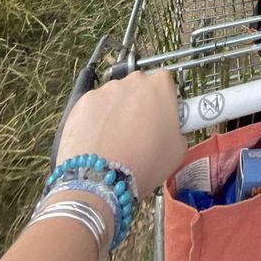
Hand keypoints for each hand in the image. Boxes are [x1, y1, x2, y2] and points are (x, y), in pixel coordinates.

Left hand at [57, 71, 186, 198]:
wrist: (101, 180)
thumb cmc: (144, 163)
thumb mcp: (178, 149)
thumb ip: (176, 128)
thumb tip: (168, 128)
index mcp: (160, 85)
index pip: (165, 84)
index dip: (163, 102)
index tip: (160, 119)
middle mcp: (133, 80)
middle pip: (139, 88)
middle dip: (139, 105)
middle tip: (138, 133)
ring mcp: (105, 89)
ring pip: (115, 98)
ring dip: (117, 113)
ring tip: (115, 142)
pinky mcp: (83, 102)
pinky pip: (95, 108)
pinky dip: (96, 121)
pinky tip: (98, 142)